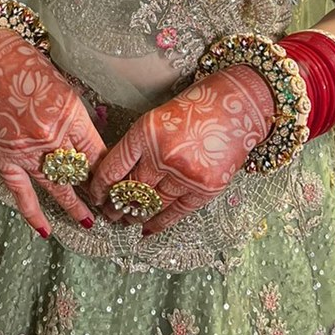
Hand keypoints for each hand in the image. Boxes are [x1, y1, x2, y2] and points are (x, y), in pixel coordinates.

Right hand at [0, 29, 106, 237]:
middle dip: (95, 190)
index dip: (108, 171)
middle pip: (79, 172)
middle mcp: (50, 137)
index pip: (97, 153)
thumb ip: (77, 119)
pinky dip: (32, 213)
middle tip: (109, 206)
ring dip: (73, 206)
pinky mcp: (4, 158)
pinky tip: (45, 230)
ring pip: (55, 186)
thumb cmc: (28, 68)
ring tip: (88, 222)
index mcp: (70, 115)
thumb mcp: (65, 88)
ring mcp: (26, 150)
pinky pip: (21, 192)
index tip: (117, 182)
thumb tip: (91, 146)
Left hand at [88, 66, 274, 234]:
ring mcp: (185, 174)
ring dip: (136, 214)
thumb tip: (119, 175)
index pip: (114, 166)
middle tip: (109, 212)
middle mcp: (164, 155)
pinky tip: (148, 228)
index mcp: (147, 132)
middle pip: (131, 188)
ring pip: (152, 203)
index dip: (101, 185)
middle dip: (117, 203)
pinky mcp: (206, 189)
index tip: (95, 194)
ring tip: (127, 219)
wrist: (239, 106)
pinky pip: (176, 212)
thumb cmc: (197, 106)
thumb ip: (140, 145)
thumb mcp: (159, 117)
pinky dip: (160, 222)